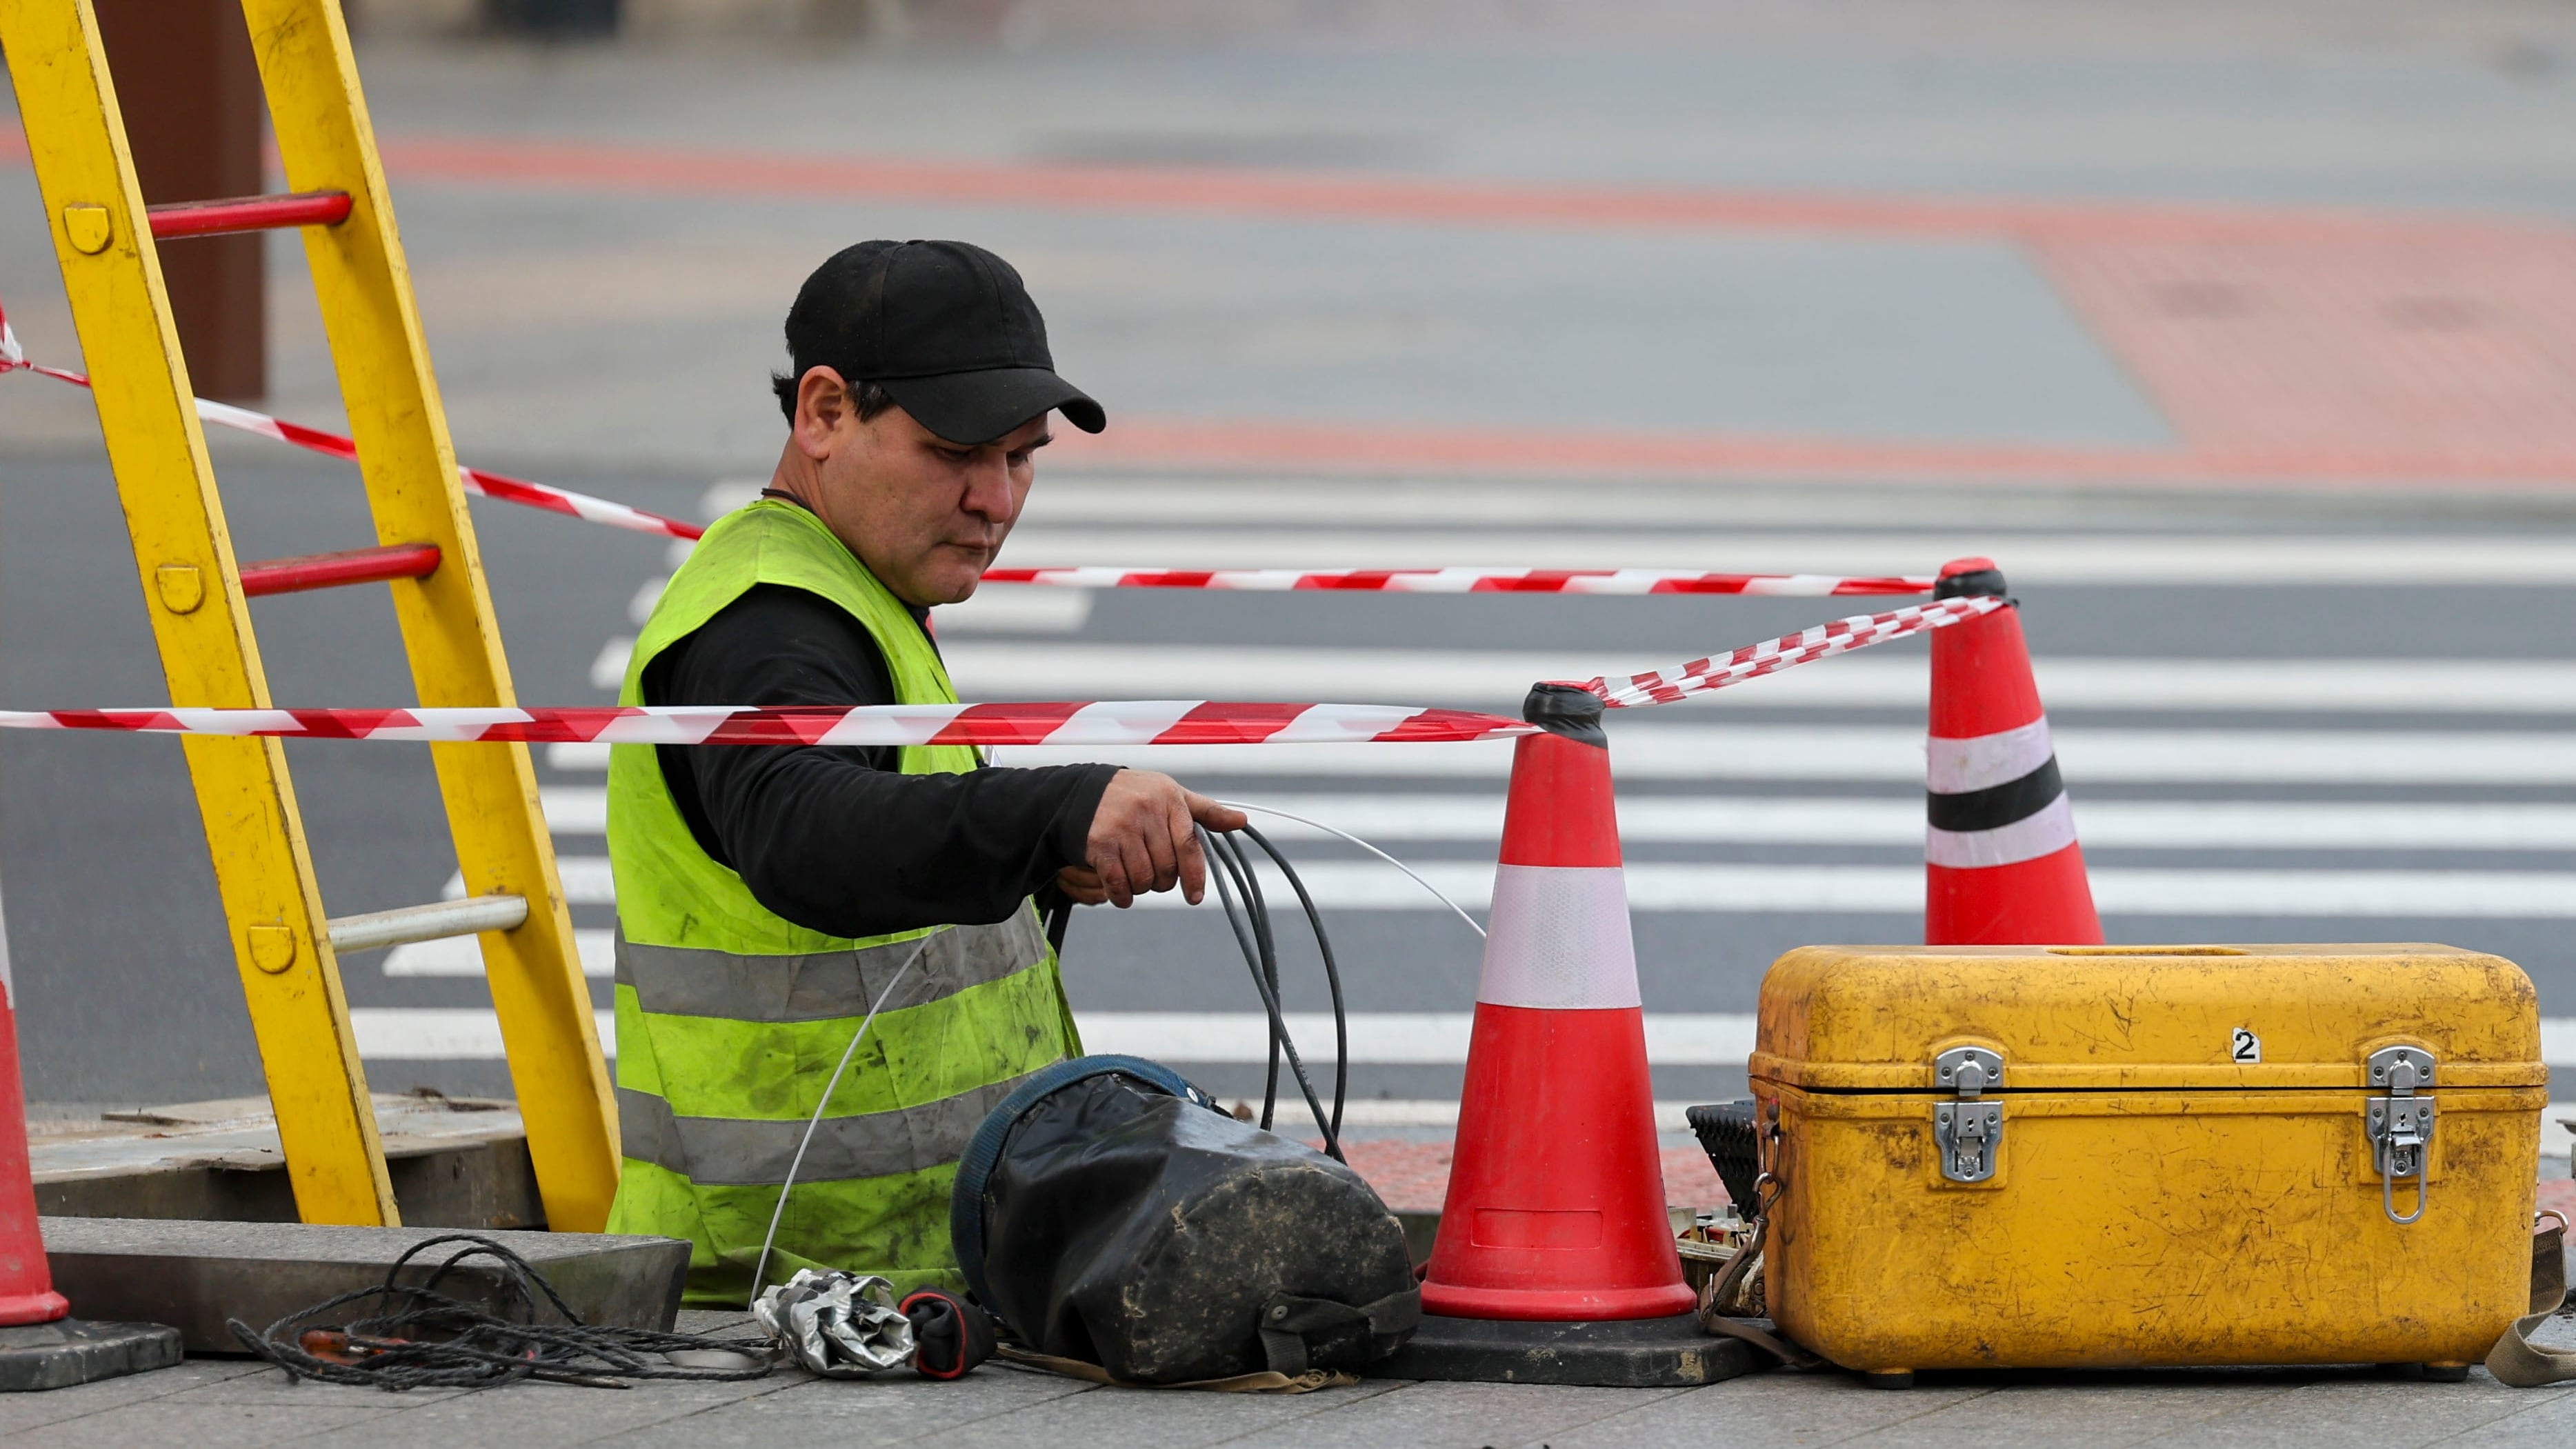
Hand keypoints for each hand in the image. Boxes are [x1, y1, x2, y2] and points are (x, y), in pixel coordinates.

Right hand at [1079, 770, 1248, 907]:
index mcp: (1169, 799)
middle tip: (1155, 875)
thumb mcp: (1171, 795)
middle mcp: (1147, 810)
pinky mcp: (1099, 843)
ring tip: (1135, 874)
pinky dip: (1121, 896)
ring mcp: (1122, 827)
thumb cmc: (1135, 796)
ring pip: (1144, 879)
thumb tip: (1242, 820)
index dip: (1195, 875)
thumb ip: (1206, 811)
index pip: (1189, 844)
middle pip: (1167, 868)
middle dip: (1163, 881)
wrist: (1080, 792)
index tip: (1195, 896)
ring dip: (1141, 888)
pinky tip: (1120, 892)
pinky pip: (1118, 884)